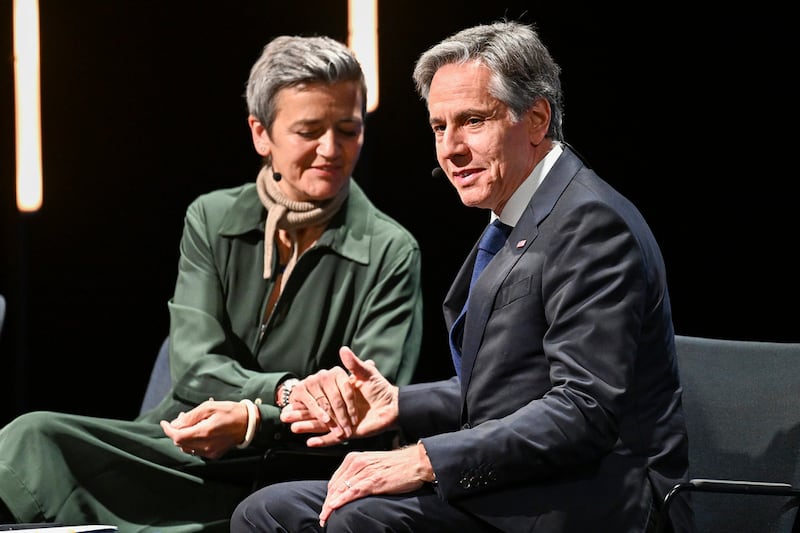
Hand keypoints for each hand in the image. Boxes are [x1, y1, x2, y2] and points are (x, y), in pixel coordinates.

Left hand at [159, 398, 249, 458]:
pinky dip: (193, 441)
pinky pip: (197, 450)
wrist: (250, 424)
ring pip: (187, 447)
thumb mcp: (210, 407)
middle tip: (182, 419)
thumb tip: (176, 423)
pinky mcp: (214, 454)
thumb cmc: (231, 412)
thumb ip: (191, 416)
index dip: (168, 430)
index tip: (164, 423)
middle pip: (181, 443)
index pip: (178, 436)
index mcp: (205, 432)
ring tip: (191, 424)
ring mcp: (210, 452)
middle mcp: (206, 445)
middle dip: (177, 431)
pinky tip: (199, 431)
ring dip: (184, 437)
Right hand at [280, 346, 399, 446]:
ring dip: (307, 426)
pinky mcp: (348, 433)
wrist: (394, 406)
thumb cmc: (380, 388)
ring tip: (292, 428)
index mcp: (338, 392)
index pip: (321, 396)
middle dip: (302, 414)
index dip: (309, 399)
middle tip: (285, 416)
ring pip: (321, 424)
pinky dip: (322, 440)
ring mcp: (342, 420)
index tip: (292, 400)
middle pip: (317, 411)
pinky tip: (309, 442)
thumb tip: (343, 349)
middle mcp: (338, 407)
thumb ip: (354, 364)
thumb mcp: (367, 374)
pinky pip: (333, 438)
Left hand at [318, 444, 433, 526]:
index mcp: (354, 458)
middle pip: (335, 486)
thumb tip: (347, 489)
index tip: (325, 507)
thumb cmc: (397, 465)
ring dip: (330, 506)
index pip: (335, 480)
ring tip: (325, 518)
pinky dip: (341, 500)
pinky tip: (333, 507)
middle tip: (323, 516)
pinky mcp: (374, 480)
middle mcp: (357, 462)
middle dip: (327, 503)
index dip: (328, 495)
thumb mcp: (372, 465)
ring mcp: (365, 471)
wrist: (415, 462)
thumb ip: (359, 474)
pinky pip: (353, 492)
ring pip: (341, 490)